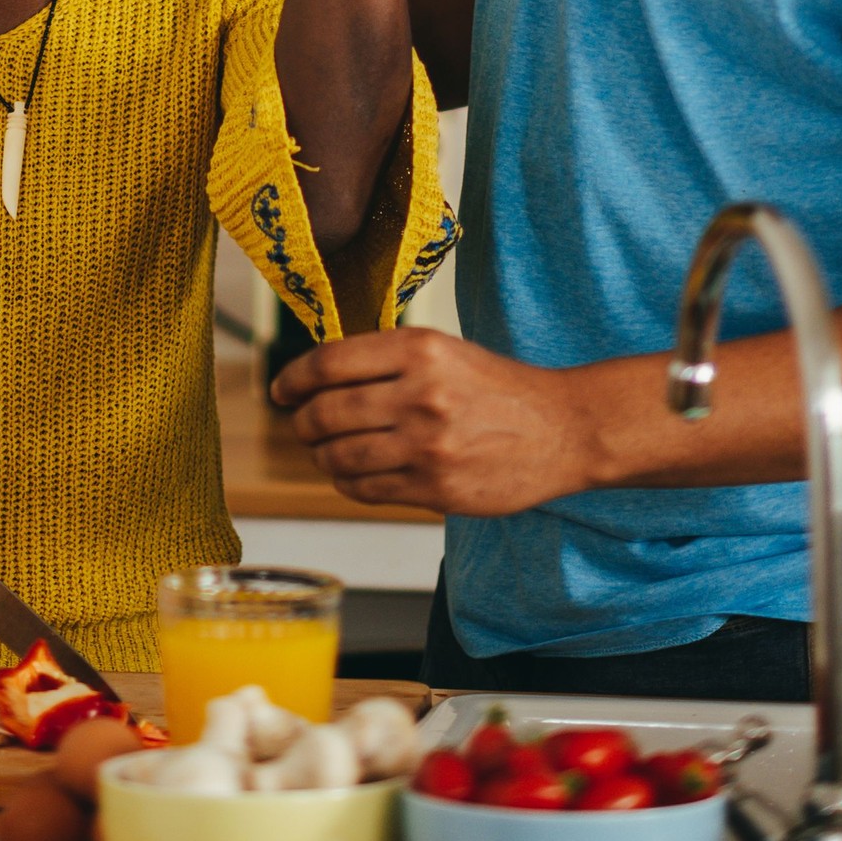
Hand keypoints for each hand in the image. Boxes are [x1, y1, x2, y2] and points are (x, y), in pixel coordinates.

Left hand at [271, 327, 592, 516]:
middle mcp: (420, 395)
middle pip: (326, 413)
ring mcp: (427, 446)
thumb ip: (386, 361)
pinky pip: (367, 489)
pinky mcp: (435, 490)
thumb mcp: (444, 351)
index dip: (293, 379)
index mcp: (419, 350)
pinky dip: (347, 482)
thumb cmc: (497, 389)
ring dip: (321, 456)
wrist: (562, 429)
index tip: (280, 390)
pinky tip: (351, 474)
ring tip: (325, 451)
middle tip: (300, 424)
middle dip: (302, 422)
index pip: (329, 363)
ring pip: (340, 457)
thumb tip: (318, 377)